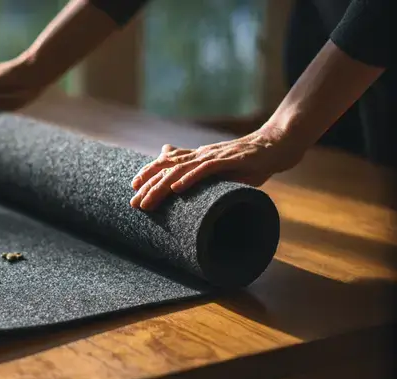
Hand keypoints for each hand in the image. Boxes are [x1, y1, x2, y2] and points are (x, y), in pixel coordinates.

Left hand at [130, 125, 307, 210]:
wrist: (275, 146)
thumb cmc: (247, 160)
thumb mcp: (220, 167)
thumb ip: (201, 171)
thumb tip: (183, 182)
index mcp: (198, 157)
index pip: (166, 163)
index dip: (148, 173)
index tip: (133, 188)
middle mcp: (201, 154)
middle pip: (167, 169)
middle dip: (149, 186)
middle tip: (134, 203)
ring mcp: (214, 156)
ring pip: (181, 170)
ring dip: (162, 186)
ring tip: (148, 201)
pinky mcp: (229, 160)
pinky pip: (205, 170)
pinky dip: (189, 179)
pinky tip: (177, 189)